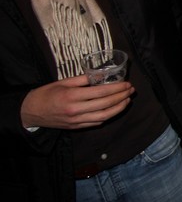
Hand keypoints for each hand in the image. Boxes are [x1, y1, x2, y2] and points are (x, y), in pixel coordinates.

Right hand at [20, 76, 134, 129]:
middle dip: (121, 97)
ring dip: (118, 108)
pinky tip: (114, 110)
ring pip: (104, 116)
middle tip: (131, 90)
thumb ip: (83, 79)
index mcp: (72, 96)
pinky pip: (96, 122)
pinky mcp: (76, 127)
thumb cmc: (47, 94)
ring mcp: (77, 120)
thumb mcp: (63, 82)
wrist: (31, 111)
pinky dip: (108, 116)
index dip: (117, 88)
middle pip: (105, 104)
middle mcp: (76, 110)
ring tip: (127, 100)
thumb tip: (101, 74)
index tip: (127, 83)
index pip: (101, 92)